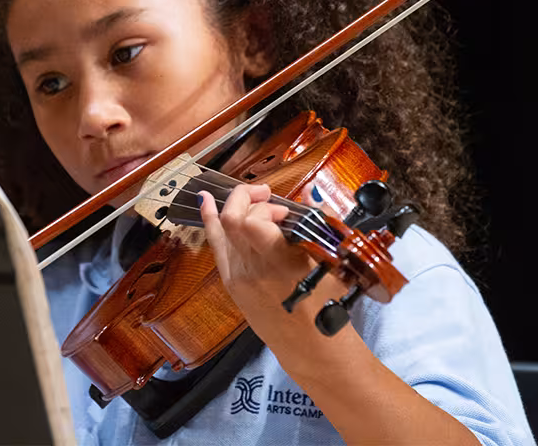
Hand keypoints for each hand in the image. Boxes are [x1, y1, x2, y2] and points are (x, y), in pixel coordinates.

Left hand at [198, 183, 345, 348]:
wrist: (310, 345)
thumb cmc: (325, 304)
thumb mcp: (331, 261)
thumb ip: (320, 222)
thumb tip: (312, 193)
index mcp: (278, 263)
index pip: (252, 222)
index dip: (266, 207)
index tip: (285, 211)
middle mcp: (252, 268)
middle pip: (232, 219)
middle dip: (249, 198)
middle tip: (269, 198)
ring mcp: (237, 276)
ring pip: (219, 229)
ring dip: (232, 206)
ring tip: (244, 193)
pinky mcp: (231, 283)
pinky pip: (216, 246)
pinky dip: (212, 222)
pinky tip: (206, 203)